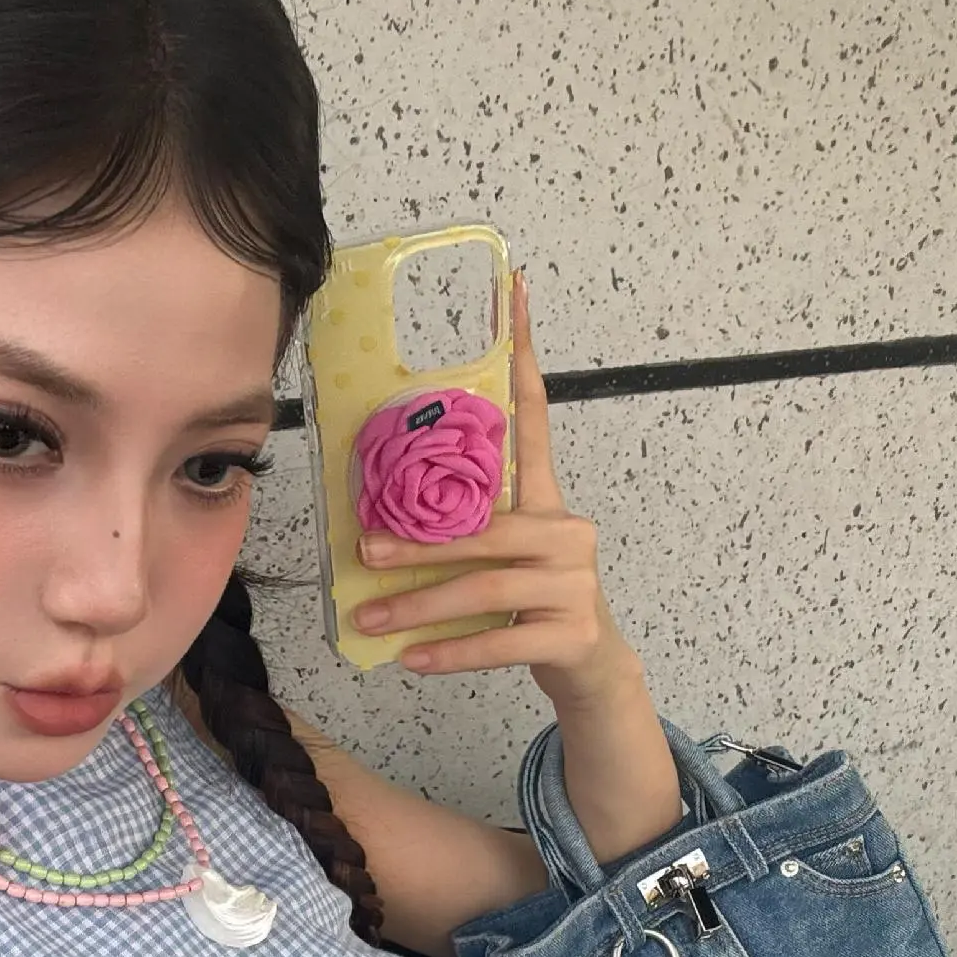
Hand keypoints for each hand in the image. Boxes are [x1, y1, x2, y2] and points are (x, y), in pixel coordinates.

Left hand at [351, 270, 639, 709]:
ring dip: (420, 608)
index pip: (533, 417)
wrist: (591, 668)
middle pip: (486, 531)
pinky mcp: (572, 634)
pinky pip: (501, 643)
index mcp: (548, 502)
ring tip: (370, 622)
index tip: (512, 288)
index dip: (523, 354)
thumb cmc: (533, 605)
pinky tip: (413, 660)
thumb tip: (377, 526)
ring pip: (486, 590)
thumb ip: (461, 534)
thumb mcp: (501, 559)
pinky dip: (452, 653)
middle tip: (364, 550)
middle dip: (420, 545)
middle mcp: (567, 532)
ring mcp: (575, 584)